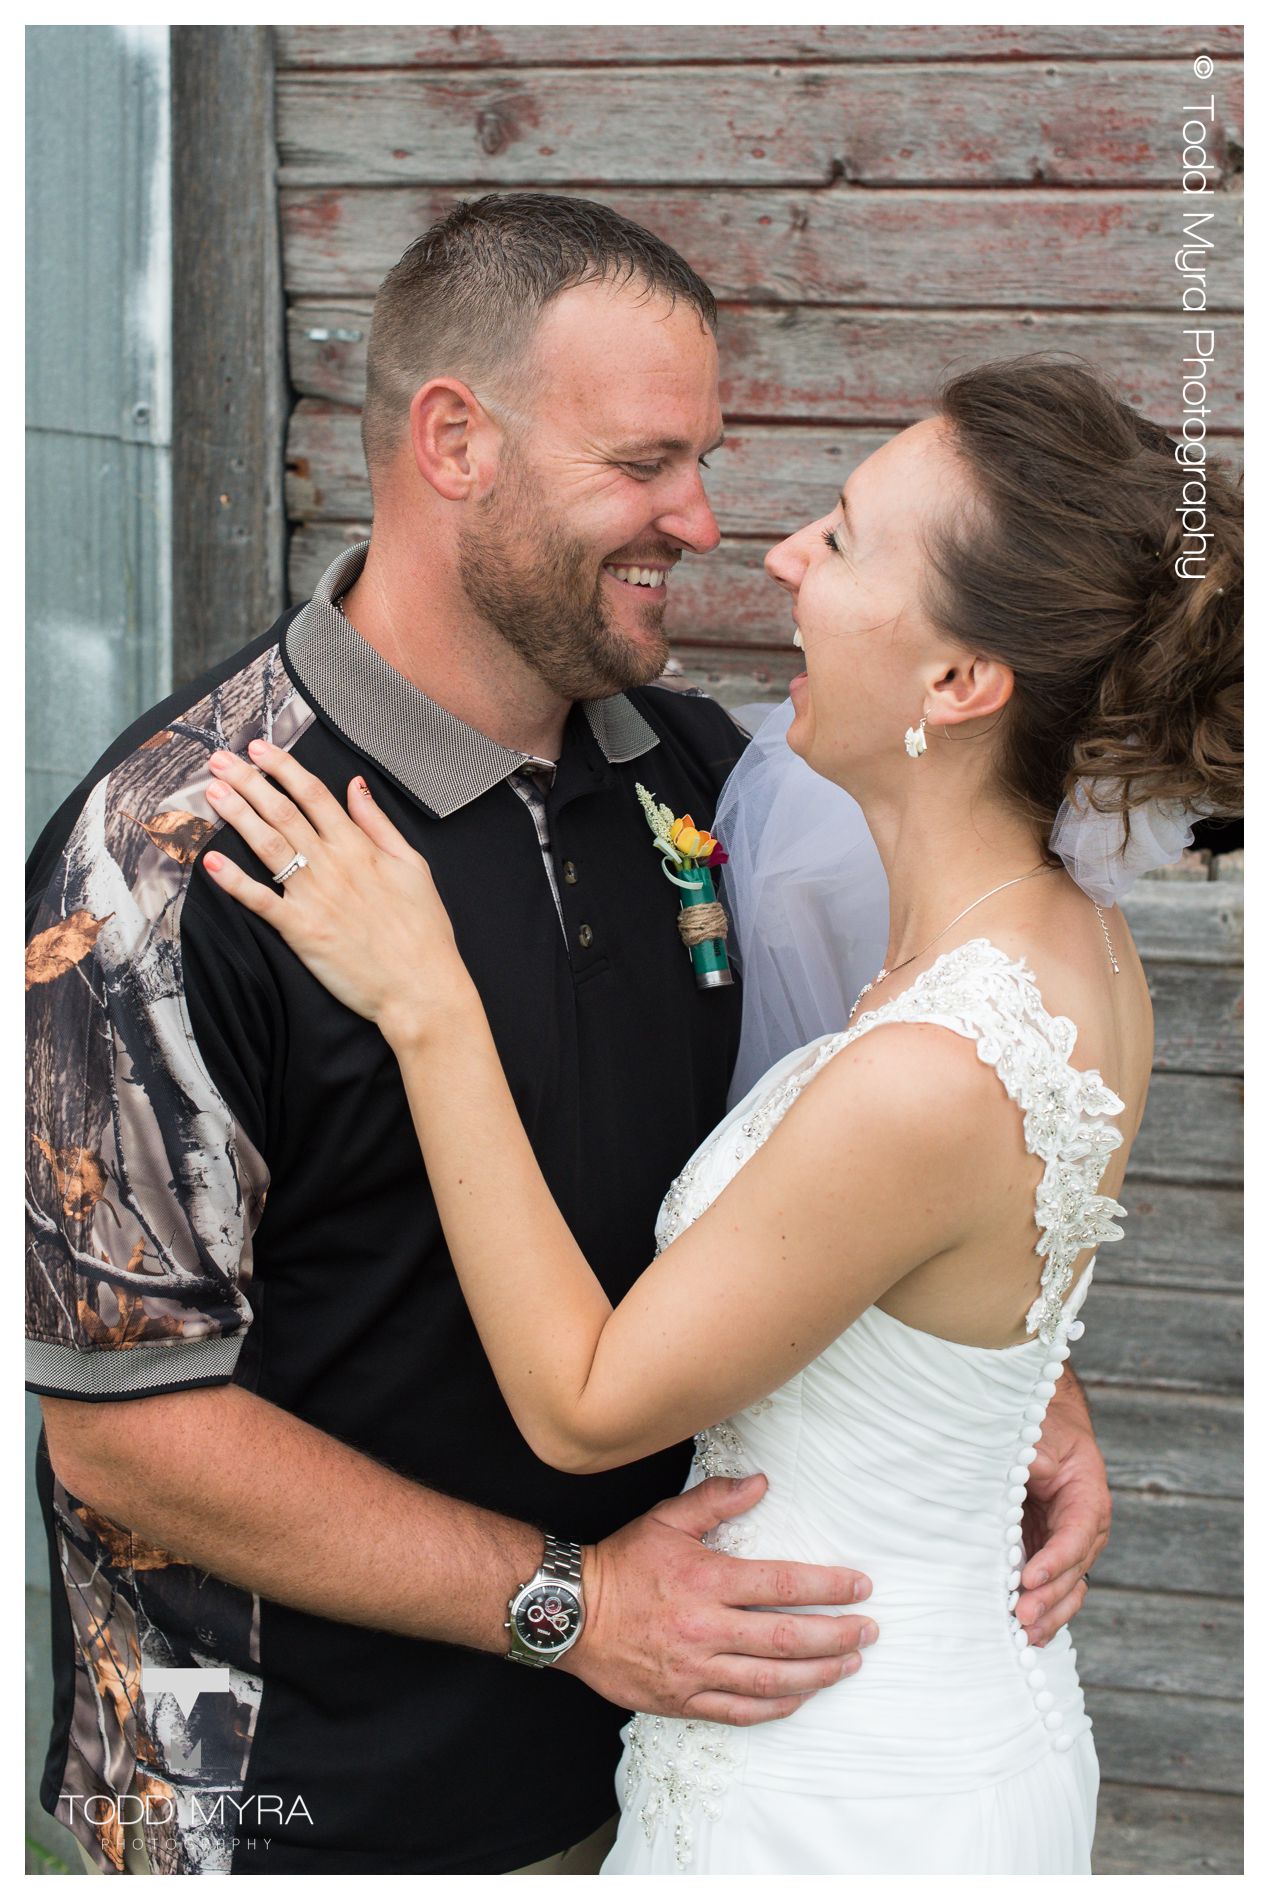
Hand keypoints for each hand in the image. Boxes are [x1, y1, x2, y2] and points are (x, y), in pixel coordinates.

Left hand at [202, 741, 477, 1042]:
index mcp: (359, 847)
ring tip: (212, 792)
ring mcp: (314, 896)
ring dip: (237, 815)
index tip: (258, 749)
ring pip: (267, 844)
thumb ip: (379, 824)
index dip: (282, 767)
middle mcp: (333, 864)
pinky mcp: (301, 930)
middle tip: (219, 761)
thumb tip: (356, 786)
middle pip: (282, 811)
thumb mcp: (413, 865)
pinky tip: (211, 861)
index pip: (313, 794)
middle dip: (247, 781)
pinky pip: (260, 901)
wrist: (422, 986)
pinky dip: (234, 881)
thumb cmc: (424, 930)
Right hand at [556, 1474, 876, 1725]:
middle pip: (788, 1638)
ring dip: (818, 1674)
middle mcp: (706, 1629)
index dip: (829, 1587)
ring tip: (849, 1665)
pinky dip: (775, 1706)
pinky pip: (739, 1711)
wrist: (568, 1614)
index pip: (784, 1585)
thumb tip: (760, 1483)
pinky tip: (800, 1697)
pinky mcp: (682, 1700)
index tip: (860, 1588)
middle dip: (837, 1635)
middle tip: (868, 1630)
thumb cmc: (621, 1564)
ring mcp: (695, 1670)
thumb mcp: (665, 1520)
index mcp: (707, 1581)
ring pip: (771, 1680)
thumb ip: (715, 1501)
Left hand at [1015, 1380, 1110, 1645]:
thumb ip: (1035, 1454)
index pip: (1078, 1534)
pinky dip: (1045, 1613)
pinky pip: (1054, 1590)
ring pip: (1068, 1589)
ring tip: (1024, 1635)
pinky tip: (1029, 1636)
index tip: (1029, 1579)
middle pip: (1074, 1570)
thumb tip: (1029, 1467)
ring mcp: (1069, 1546)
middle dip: (1049, 1597)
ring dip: (1049, 1614)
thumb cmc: (1042, 1430)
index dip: (1056, 1559)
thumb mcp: (1040, 1435)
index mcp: (1088, 1497)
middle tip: (1021, 1616)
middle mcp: (1086, 1528)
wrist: (1046, 1430)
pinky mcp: (1050, 1556)